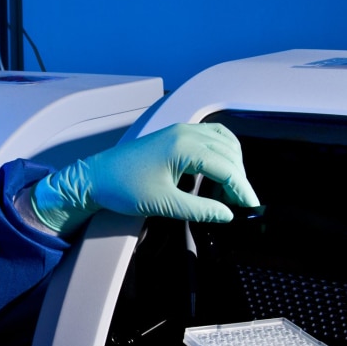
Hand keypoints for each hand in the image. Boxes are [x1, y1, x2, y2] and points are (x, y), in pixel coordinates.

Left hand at [30, 123, 259, 234]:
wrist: (95, 177)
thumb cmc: (123, 188)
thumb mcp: (163, 204)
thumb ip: (199, 209)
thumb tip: (226, 214)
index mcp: (184, 146)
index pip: (226, 167)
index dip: (242, 188)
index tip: (251, 206)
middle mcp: (185, 132)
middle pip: (229, 153)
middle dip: (239, 178)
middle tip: (240, 203)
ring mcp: (180, 130)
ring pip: (222, 141)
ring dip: (232, 163)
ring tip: (228, 190)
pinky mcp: (175, 134)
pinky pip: (209, 136)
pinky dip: (221, 152)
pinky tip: (219, 171)